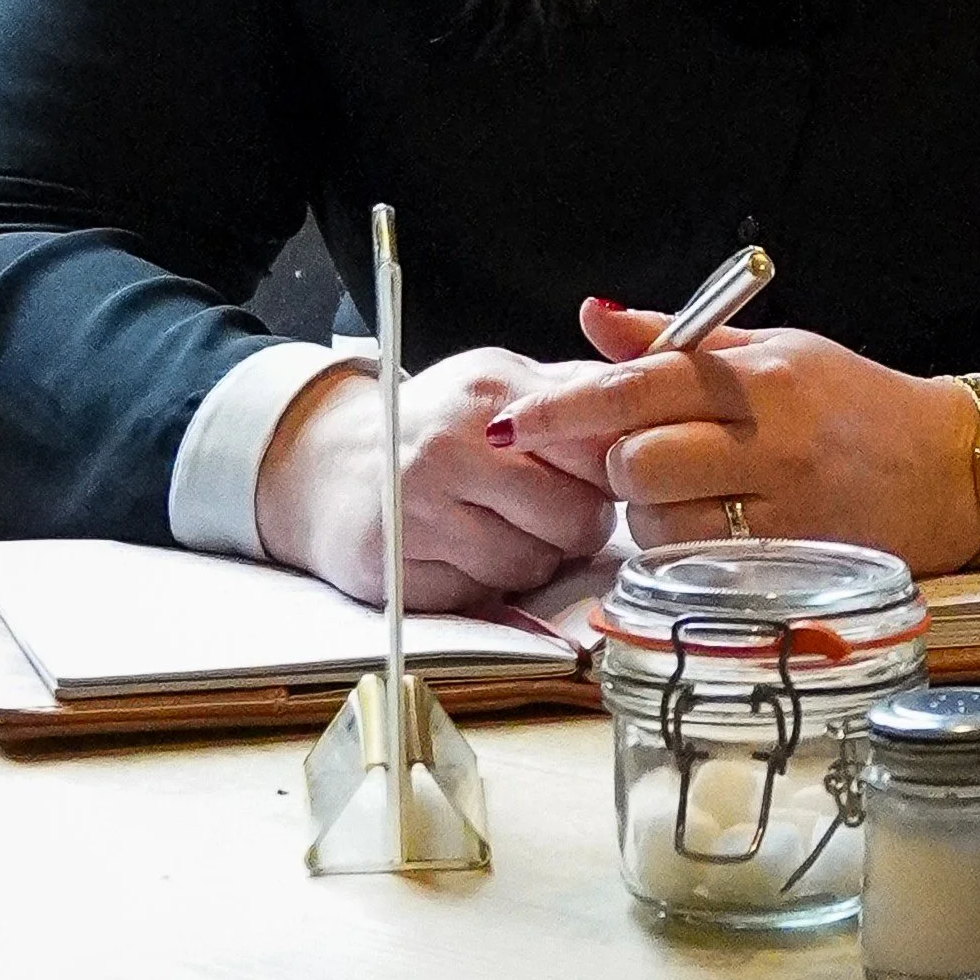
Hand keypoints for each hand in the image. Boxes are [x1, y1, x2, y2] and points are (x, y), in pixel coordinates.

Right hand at [255, 351, 614, 609]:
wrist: (326, 462)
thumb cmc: (432, 423)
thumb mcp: (497, 381)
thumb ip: (570, 392)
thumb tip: (653, 391)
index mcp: (491, 395)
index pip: (596, 449)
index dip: (614, 474)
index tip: (606, 479)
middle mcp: (451, 450)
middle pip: (573, 521)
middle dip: (576, 528)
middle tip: (555, 514)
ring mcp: (419, 513)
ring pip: (530, 568)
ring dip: (531, 559)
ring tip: (503, 528)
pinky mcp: (397, 571)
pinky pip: (481, 598)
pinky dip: (485, 585)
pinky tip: (464, 551)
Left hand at [486, 300, 979, 576]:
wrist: (952, 469)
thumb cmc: (851, 402)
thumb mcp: (770, 349)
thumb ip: (673, 338)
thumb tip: (591, 315)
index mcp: (756, 375)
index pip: (637, 384)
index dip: (562, 407)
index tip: (509, 424)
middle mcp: (770, 438)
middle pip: (638, 461)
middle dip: (620, 468)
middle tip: (645, 463)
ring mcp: (787, 506)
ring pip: (663, 524)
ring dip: (653, 517)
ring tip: (691, 498)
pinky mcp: (799, 562)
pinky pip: (705, 568)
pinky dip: (689, 555)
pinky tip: (713, 533)